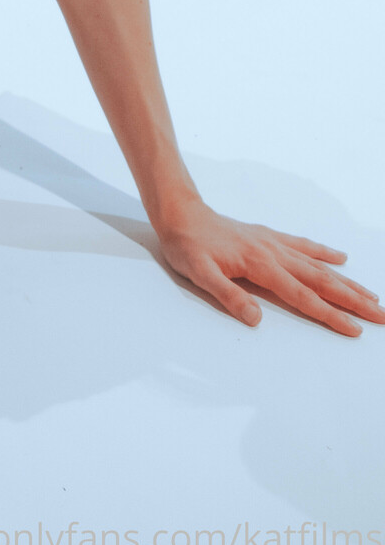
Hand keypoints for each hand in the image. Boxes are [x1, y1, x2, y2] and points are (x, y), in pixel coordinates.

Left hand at [153, 200, 384, 335]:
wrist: (180, 214)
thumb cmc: (188, 246)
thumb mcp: (199, 274)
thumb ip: (228, 296)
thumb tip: (255, 318)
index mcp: (261, 266)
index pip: (303, 297)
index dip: (330, 315)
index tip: (355, 330)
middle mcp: (274, 253)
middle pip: (321, 281)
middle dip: (353, 300)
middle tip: (382, 316)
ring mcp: (273, 243)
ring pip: (318, 266)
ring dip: (346, 281)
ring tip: (372, 295)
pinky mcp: (268, 237)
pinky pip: (303, 245)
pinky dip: (324, 252)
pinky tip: (340, 257)